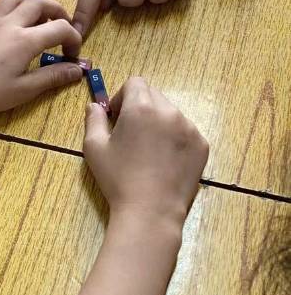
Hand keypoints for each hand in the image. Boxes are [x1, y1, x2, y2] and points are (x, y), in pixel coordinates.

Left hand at [0, 0, 82, 112]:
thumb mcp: (23, 90)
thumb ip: (52, 77)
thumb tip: (77, 70)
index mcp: (26, 40)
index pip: (60, 28)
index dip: (73, 38)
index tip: (72, 55)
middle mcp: (10, 23)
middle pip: (39, 1)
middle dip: (57, 11)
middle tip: (61, 26)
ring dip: (29, 3)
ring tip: (34, 19)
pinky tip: (1, 22)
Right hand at [83, 77, 208, 226]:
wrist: (151, 211)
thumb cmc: (118, 179)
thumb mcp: (94, 148)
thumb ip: (93, 119)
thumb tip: (95, 106)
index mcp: (141, 107)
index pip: (135, 83)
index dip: (122, 96)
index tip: (117, 117)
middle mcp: (169, 111)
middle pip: (154, 95)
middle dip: (141, 108)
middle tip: (132, 135)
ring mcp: (190, 128)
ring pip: (171, 113)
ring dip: (159, 123)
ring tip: (150, 152)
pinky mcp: (201, 145)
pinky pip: (186, 132)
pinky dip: (175, 139)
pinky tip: (165, 162)